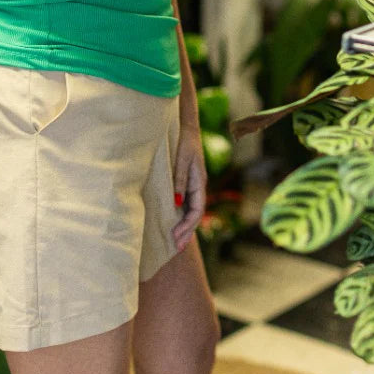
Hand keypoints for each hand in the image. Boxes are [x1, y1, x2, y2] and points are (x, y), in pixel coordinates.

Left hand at [172, 124, 206, 252]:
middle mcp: (197, 186)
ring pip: (191, 210)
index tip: (176, 237)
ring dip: (184, 226)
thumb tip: (177, 205)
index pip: (196, 211)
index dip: (187, 226)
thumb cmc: (182, 141)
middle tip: (175, 248)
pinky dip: (181, 216)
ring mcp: (192, 184)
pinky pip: (186, 203)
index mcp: (199, 182)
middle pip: (195, 214)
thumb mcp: (180, 160)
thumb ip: (178, 180)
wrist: (185, 125)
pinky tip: (174, 222)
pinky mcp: (185, 181)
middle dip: (186, 232)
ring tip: (176, 242)